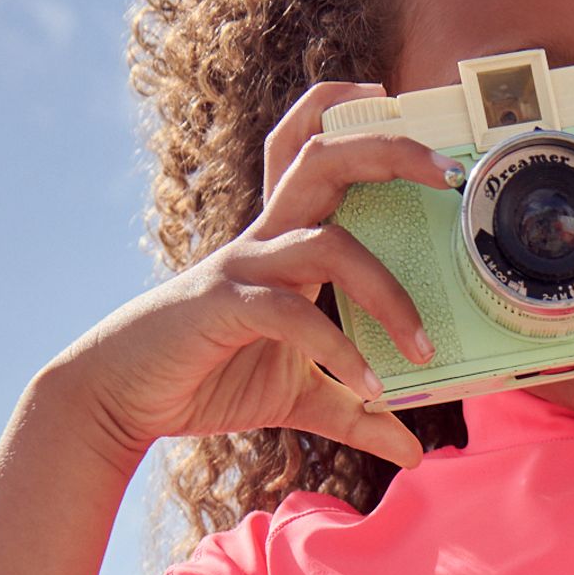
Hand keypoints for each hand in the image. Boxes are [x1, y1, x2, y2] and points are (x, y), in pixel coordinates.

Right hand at [59, 80, 460, 474]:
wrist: (125, 396)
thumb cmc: (209, 377)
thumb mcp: (301, 396)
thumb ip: (358, 413)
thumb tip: (412, 449)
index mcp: (283, 241)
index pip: (317, 154)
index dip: (362, 125)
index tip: (425, 133)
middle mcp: (265, 239)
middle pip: (322, 157)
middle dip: (387, 150)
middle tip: (448, 170)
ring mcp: (242, 267)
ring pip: (326, 241)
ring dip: (387, 292)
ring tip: (422, 350)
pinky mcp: (222, 306)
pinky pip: (292, 314)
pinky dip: (339, 350)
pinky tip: (371, 390)